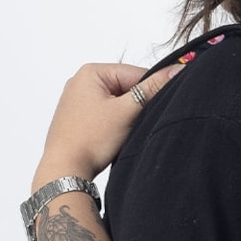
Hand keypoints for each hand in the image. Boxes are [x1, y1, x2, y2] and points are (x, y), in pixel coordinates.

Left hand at [32, 60, 181, 189]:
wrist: (65, 169)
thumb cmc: (89, 139)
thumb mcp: (127, 111)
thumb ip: (152, 88)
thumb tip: (175, 70)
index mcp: (91, 72)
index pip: (136, 73)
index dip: (150, 92)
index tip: (156, 108)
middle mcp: (80, 82)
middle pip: (126, 88)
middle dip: (135, 106)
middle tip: (132, 124)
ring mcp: (77, 100)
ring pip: (116, 103)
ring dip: (125, 117)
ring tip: (118, 132)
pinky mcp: (78, 117)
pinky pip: (105, 114)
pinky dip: (113, 124)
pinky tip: (110, 136)